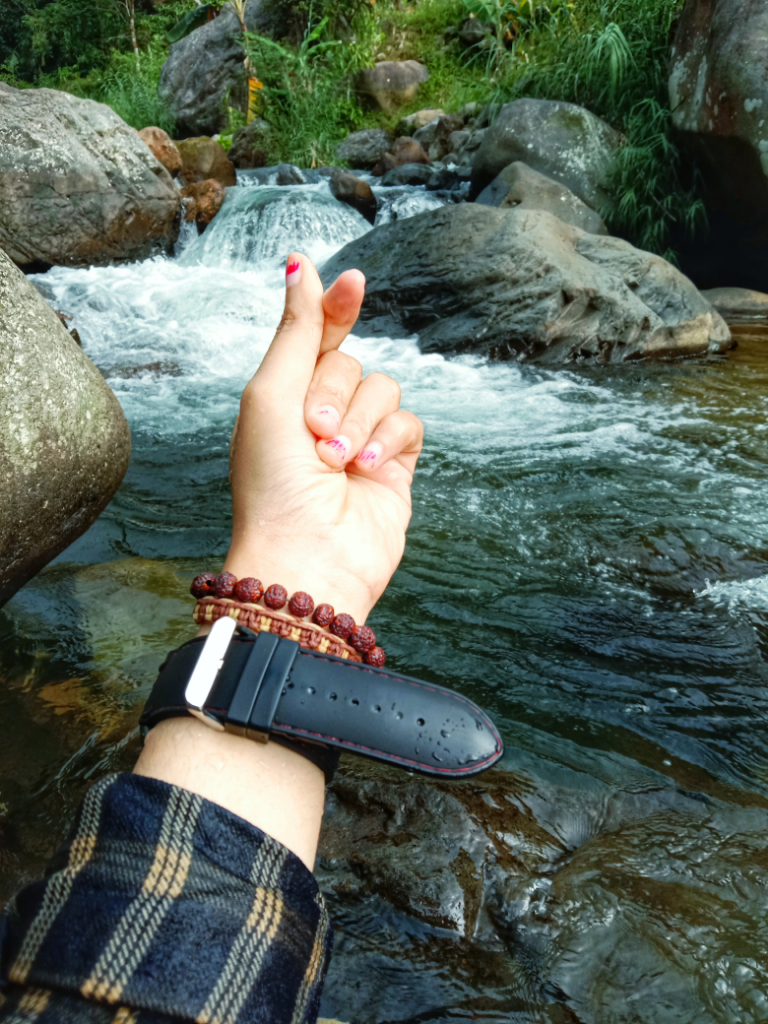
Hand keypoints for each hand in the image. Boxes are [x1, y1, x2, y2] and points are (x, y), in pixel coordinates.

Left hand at [224, 253, 423, 622]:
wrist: (307, 557)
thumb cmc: (272, 482)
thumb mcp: (271, 394)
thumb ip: (296, 331)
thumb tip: (300, 264)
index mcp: (282, 398)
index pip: (316, 336)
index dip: (334, 307)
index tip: (351, 281)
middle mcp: (322, 414)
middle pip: (349, 361)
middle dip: (331, 392)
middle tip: (311, 433)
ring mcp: (360, 439)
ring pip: (383, 387)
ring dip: (358, 419)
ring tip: (335, 459)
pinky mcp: (394, 465)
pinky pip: (408, 421)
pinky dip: (387, 439)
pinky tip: (366, 467)